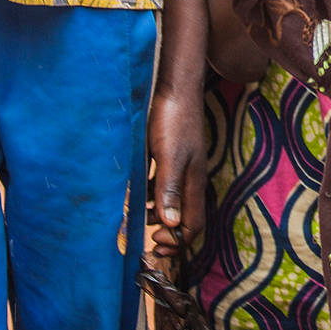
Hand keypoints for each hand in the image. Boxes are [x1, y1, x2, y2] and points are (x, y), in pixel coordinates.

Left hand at [147, 75, 207, 256]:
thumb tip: (171, 225)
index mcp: (194, 183)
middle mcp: (190, 179)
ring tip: (136, 216)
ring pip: (172, 203)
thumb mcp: (169, 157)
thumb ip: (169, 190)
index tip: (153, 240)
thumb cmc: (173, 121)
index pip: (194, 225)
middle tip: (146, 240)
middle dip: (168, 234)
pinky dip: (150, 197)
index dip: (176, 240)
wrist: (175, 88)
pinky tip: (136, 194)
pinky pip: (162, 187)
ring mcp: (180, 168)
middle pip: (185, 218)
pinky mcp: (169, 158)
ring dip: (156, 216)